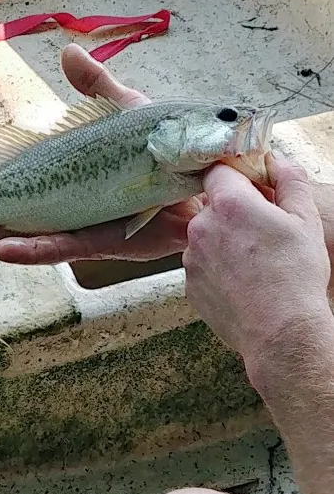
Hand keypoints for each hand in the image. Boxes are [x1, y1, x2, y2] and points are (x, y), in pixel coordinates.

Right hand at [0, 44, 200, 263]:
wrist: (216, 174)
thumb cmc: (170, 146)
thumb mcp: (127, 109)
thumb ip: (96, 86)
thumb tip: (69, 51)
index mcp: (64, 165)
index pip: (7, 168)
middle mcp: (66, 196)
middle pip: (7, 208)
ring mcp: (82, 220)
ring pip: (26, 233)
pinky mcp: (108, 240)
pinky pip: (66, 247)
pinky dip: (35, 249)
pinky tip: (4, 251)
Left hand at [184, 156, 333, 389]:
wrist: (280, 331)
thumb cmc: (295, 276)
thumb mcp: (305, 221)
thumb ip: (290, 182)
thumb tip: (278, 162)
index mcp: (229, 205)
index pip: (218, 171)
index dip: (236, 178)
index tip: (252, 190)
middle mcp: (201, 227)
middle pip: (211, 207)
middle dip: (233, 214)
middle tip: (262, 233)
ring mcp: (190, 257)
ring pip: (205, 238)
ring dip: (224, 243)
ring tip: (255, 264)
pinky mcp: (188, 284)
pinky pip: (202, 266)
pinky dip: (218, 270)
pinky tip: (242, 282)